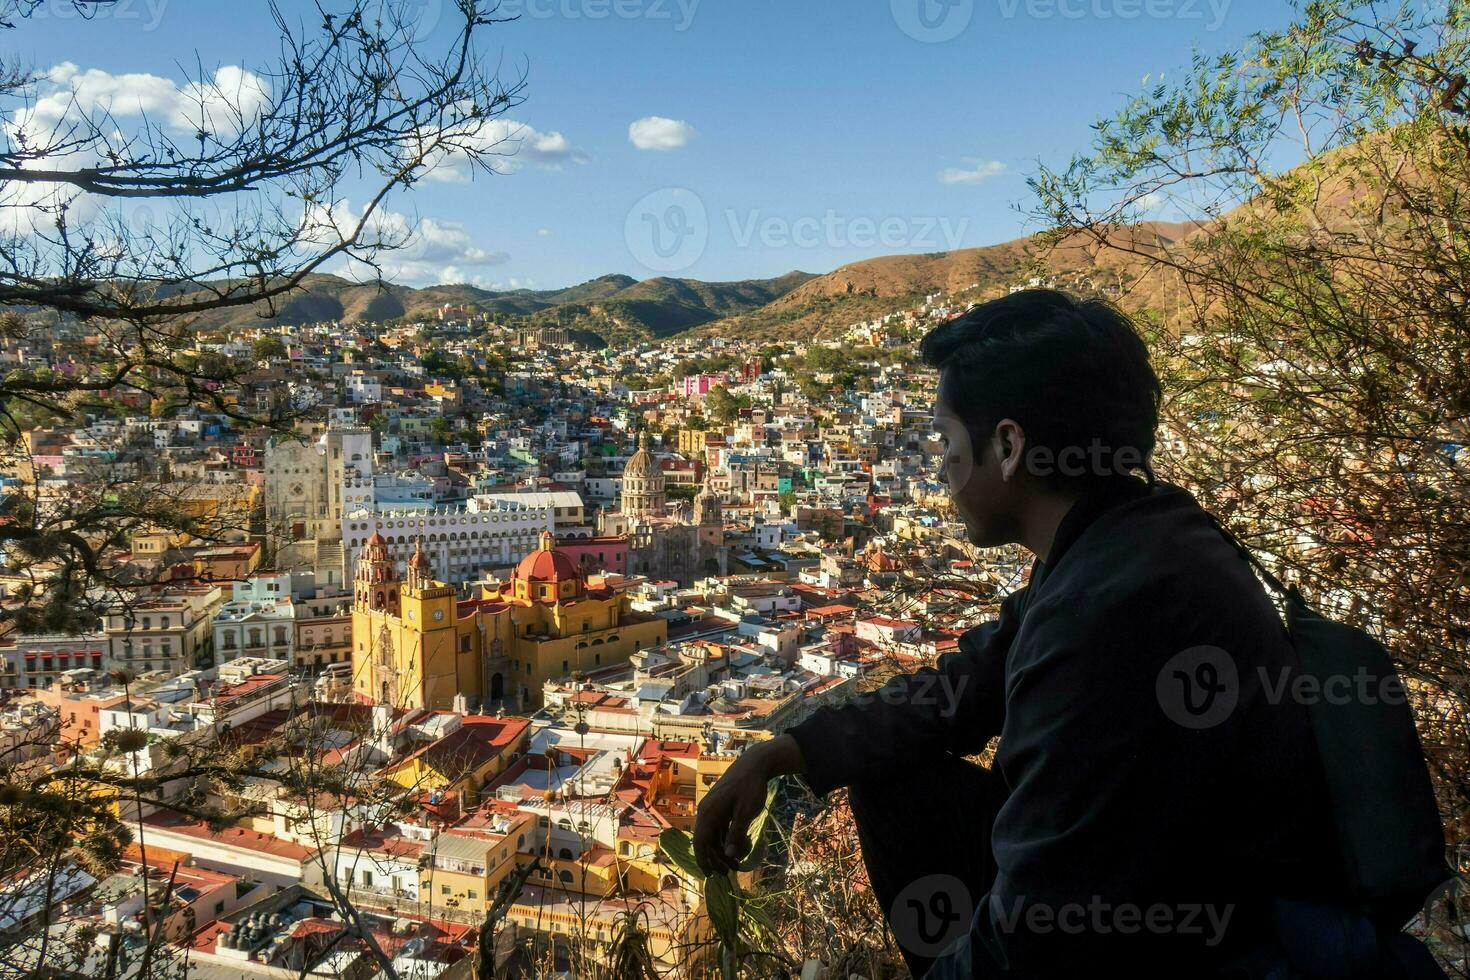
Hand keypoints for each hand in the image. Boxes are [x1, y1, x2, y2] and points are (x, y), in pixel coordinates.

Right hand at [694, 734, 804, 876]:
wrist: (755, 764)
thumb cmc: (750, 787)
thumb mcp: (745, 812)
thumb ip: (736, 834)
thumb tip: (729, 855)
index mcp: (708, 812)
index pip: (700, 842)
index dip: (703, 860)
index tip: (709, 876)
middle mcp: (707, 811)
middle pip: (707, 841)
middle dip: (717, 858)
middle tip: (729, 873)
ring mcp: (714, 809)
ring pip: (715, 835)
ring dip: (724, 850)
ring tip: (736, 864)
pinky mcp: (722, 807)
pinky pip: (721, 828)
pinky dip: (728, 839)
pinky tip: (739, 847)